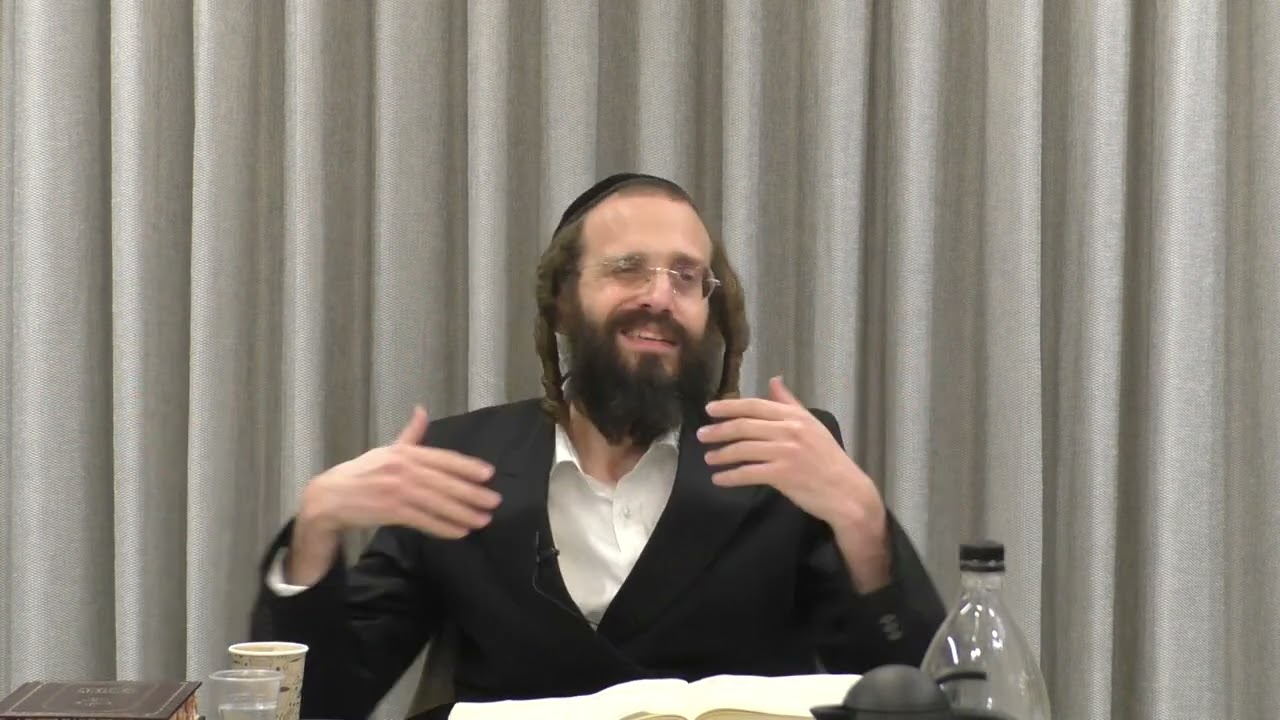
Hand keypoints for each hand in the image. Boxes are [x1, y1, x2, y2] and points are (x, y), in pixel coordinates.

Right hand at [287, 406, 499, 584]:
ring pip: (437, 503)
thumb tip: (422, 410)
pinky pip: (422, 521)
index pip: (442, 458)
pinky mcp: (390, 512)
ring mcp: (396, 491)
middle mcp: (402, 468)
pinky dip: (442, 527)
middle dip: (472, 493)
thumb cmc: (362, 473)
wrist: (329, 497)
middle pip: (444, 481)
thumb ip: (410, 435)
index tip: (489, 474)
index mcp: (404, 452)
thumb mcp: (386, 450)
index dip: (467, 466)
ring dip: (462, 513)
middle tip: (494, 501)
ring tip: (483, 520)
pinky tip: (459, 532)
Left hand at [700, 376, 889, 590]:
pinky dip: (730, 476)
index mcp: (795, 416)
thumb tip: (774, 380)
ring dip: (721, 454)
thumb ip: (789, 404)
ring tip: (709, 459)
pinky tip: (719, 479)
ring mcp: (786, 452)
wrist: (846, 492)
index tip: (709, 409)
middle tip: (701, 435)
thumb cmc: (828, 459)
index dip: (729, 406)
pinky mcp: (782, 474)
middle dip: (718, 430)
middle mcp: (789, 430)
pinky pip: (748, 473)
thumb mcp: (812, 425)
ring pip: (743, 449)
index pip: (755, 406)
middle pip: (744, 426)